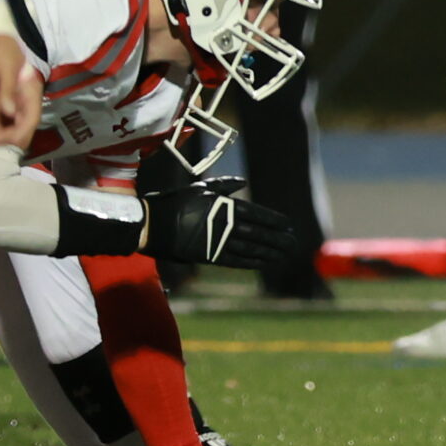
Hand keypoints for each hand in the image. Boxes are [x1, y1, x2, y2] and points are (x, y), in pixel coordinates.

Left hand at [0, 33, 37, 150]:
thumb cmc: (0, 49)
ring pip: (0, 128)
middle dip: (2, 140)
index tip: (0, 141)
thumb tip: (10, 112)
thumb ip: (8, 90)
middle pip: (15, 129)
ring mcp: (3, 104)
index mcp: (29, 94)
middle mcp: (18, 103)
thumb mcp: (6, 67)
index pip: (29, 121)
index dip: (18, 134)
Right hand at [143, 177, 303, 272]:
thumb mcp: (200, 188)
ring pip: (251, 249)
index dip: (275, 221)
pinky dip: (252, 262)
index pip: (257, 214)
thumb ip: (224, 186)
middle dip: (278, 239)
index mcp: (225, 206)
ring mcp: (218, 242)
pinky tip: (265, 263)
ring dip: (270, 252)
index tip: (289, 226)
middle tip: (294, 243)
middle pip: (259, 233)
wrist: (151, 224)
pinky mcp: (209, 256)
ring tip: (285, 254)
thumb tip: (243, 182)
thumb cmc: (175, 202)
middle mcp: (226, 224)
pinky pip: (236, 261)